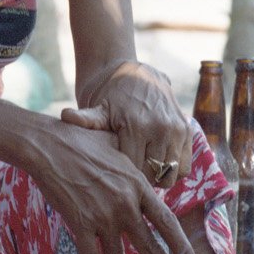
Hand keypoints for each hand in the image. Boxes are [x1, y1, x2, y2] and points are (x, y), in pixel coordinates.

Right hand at [28, 117, 195, 253]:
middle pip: (151, 245)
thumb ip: (133, 166)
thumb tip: (145, 171)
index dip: (180, 244)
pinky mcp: (80, 223)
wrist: (49, 145)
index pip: (166, 221)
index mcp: (138, 186)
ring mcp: (103, 216)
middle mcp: (125, 205)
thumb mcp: (117, 148)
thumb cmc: (81, 141)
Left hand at [62, 61, 192, 191]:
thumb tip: (66, 116)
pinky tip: (157, 162)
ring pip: (171, 175)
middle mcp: (161, 129)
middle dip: (141, 179)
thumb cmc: (111, 95)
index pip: (134, 171)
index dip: (124, 177)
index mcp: (137, 126)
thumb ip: (86, 119)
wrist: (135, 73)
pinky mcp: (187, 131)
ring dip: (158, 177)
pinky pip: (184, 166)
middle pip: (153, 176)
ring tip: (143, 167)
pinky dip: (173, 170)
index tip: (115, 173)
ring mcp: (177, 130)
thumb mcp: (98, 107)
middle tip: (129, 171)